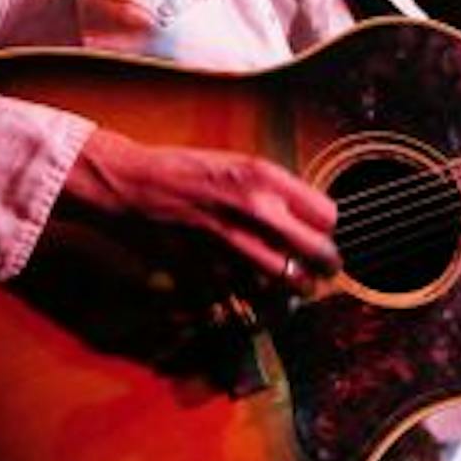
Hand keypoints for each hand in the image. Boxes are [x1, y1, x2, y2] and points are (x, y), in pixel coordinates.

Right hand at [58, 128, 340, 288]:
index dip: (328, 229)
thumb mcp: (238, 164)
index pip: (326, 214)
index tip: (323, 235)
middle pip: (317, 251)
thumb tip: (306, 214)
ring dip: (298, 287)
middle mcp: (255, 209)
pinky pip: (247, 293)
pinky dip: (256, 297)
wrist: (132, 183)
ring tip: (300, 288)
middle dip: (326, 264)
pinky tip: (257, 292)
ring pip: (288, 280)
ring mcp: (232, 242)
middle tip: (326, 271)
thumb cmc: (184, 171)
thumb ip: (274, 188)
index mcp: (265, 177)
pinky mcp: (209, 268)